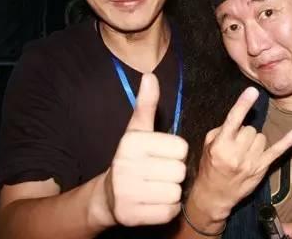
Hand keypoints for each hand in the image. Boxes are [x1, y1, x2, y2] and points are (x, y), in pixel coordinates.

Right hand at [104, 73, 187, 225]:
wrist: (110, 195)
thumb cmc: (132, 158)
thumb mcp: (138, 130)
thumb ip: (147, 105)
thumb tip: (150, 76)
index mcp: (132, 142)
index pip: (181, 148)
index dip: (175, 153)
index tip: (161, 155)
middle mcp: (126, 166)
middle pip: (180, 171)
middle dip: (173, 173)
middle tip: (157, 173)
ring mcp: (127, 192)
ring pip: (176, 192)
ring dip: (170, 192)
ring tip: (155, 187)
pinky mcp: (132, 216)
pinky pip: (169, 212)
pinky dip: (166, 210)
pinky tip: (153, 202)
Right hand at [192, 87, 291, 219]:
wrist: (214, 195)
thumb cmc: (210, 166)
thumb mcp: (208, 145)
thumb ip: (223, 129)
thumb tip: (241, 116)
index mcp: (221, 145)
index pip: (233, 120)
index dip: (243, 104)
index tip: (252, 91)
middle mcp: (236, 154)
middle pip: (250, 128)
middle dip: (243, 132)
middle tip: (235, 143)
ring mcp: (251, 162)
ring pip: (261, 137)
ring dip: (254, 140)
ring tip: (243, 151)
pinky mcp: (262, 168)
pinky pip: (277, 151)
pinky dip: (287, 141)